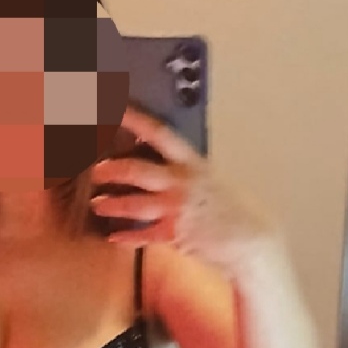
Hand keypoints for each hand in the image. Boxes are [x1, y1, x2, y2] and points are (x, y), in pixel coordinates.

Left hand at [90, 106, 268, 259]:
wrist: (251, 239)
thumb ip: (184, 172)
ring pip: (134, 204)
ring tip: (97, 203)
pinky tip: (114, 238)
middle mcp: (182, 182)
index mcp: (191, 163)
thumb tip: (157, 164)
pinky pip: (142, 235)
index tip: (113, 107)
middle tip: (96, 170)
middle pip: (137, 170)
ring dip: (112, 204)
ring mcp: (177, 209)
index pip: (159, 133)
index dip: (134, 119)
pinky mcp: (175, 235)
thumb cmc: (231, 209)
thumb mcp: (210, 180)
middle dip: (112, 170)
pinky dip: (126, 237)